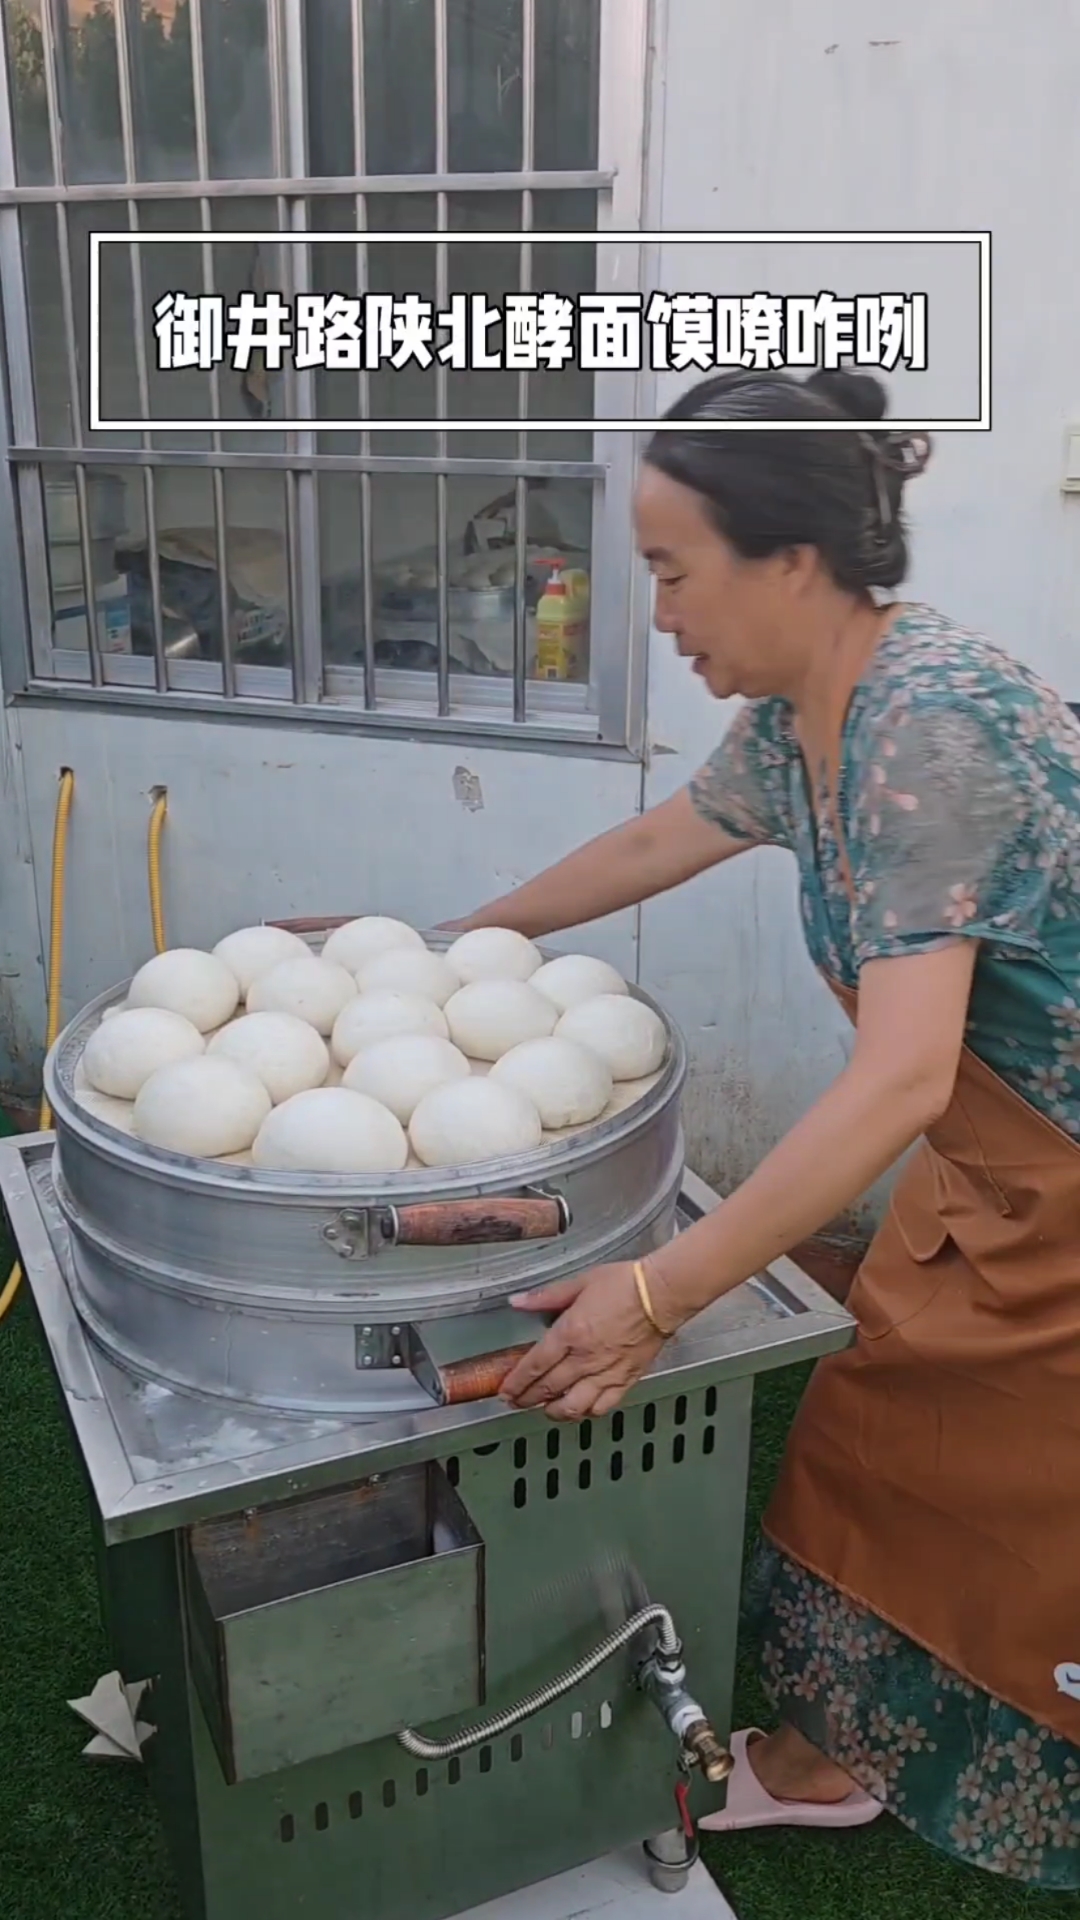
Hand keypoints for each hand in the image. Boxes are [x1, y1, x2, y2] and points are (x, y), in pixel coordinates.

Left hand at [499, 1262, 667, 1421]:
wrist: (662, 1294)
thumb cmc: (625, 1284)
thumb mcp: (580, 1282)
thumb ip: (546, 1297)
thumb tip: (518, 1301)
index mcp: (571, 1333)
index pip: (535, 1366)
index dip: (516, 1383)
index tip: (506, 1391)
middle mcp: (586, 1358)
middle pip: (548, 1389)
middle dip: (527, 1399)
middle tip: (516, 1402)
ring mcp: (606, 1372)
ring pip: (573, 1406)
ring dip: (554, 1412)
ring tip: (545, 1409)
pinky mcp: (626, 1380)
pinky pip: (602, 1406)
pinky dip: (587, 1412)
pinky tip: (580, 1408)